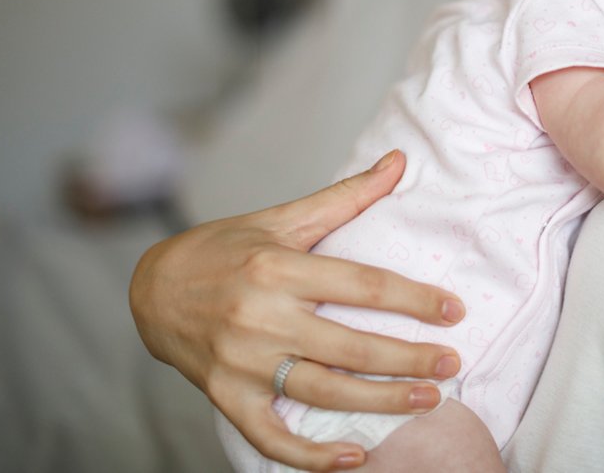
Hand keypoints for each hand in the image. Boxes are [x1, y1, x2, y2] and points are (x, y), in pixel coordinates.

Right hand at [128, 150, 465, 470]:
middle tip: (453, 365)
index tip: (453, 311)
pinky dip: (312, 455)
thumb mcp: (281, 218)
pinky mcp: (226, 396)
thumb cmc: (224, 249)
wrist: (150, 289)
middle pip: (350, 345)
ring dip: (381, 401)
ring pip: (323, 391)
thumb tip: (400, 161)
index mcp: (279, 268)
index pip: (362, 285)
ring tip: (427, 400)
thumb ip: (346, 196)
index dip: (413, 300)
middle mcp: (261, 316)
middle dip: (409, 358)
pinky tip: (356, 456)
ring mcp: (242, 362)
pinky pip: (272, 436)